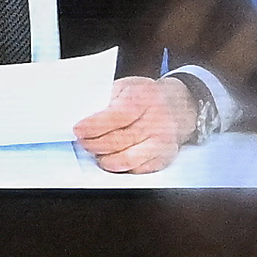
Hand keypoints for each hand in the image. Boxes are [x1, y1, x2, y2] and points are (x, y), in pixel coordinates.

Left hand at [73, 74, 199, 175]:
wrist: (178, 106)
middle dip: (94, 144)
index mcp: (146, 97)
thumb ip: (106, 99)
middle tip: (83, 142)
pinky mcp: (163, 158)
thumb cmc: (146, 96)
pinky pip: (136, 170)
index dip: (95, 125)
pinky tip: (112, 157)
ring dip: (105, 158)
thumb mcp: (126, 86)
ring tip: (96, 151)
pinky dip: (119, 166)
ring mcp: (162, 142)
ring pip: (125, 159)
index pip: (117, 116)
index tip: (78, 130)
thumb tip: (82, 116)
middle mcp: (157, 120)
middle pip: (118, 140)